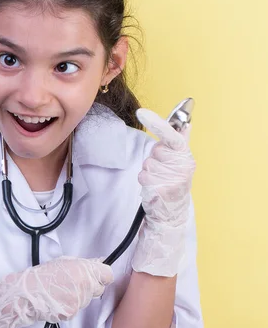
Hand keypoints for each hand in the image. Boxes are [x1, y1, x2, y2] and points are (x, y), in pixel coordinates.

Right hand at [0, 256, 113, 327]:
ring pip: (87, 300)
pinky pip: (77, 309)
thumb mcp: (63, 262)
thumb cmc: (41, 275)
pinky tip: (58, 300)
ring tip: (62, 291)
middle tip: (74, 284)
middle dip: (90, 287)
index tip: (95, 276)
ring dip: (79, 296)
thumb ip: (83, 265)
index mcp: (84, 270)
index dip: (101, 276)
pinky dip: (70, 306)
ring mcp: (79, 301)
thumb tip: (98, 263)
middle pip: (99, 289)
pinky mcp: (72, 313)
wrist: (25, 293)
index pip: (107, 275)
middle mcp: (84, 285)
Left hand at [131, 108, 195, 276]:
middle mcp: (182, 167)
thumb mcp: (180, 163)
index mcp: (186, 158)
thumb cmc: (173, 185)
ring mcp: (172, 179)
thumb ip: (181, 142)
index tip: (141, 112)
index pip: (173, 135)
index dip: (157, 123)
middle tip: (163, 170)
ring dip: (149, 171)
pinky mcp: (161, 190)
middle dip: (155, 158)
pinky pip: (143, 176)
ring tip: (159, 181)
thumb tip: (186, 121)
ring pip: (148, 163)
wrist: (171, 214)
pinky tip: (154, 189)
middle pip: (156, 150)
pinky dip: (145, 182)